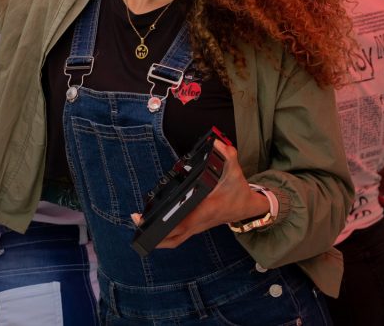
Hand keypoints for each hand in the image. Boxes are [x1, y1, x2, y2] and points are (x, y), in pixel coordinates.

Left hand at [130, 141, 268, 248]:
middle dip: (153, 233)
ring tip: (139, 223)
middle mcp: (199, 223)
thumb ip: (227, 156)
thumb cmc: (239, 190)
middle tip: (136, 219)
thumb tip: (216, 144)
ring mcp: (197, 228)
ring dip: (157, 237)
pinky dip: (165, 235)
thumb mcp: (235, 171)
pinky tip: (152, 227)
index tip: (148, 220)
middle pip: (173, 237)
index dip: (164, 225)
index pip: (182, 223)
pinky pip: (178, 237)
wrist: (248, 207)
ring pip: (174, 240)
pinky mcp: (196, 228)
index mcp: (205, 211)